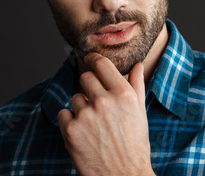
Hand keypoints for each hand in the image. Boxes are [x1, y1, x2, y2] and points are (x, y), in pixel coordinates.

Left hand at [58, 53, 154, 175]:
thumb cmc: (135, 145)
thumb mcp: (140, 113)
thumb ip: (136, 85)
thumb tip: (137, 65)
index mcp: (123, 94)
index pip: (101, 64)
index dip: (93, 59)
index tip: (89, 59)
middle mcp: (104, 101)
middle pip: (85, 78)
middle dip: (89, 87)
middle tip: (96, 103)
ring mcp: (86, 115)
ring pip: (75, 98)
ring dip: (81, 108)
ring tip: (94, 125)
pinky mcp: (71, 130)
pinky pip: (64, 114)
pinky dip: (70, 122)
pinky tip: (84, 134)